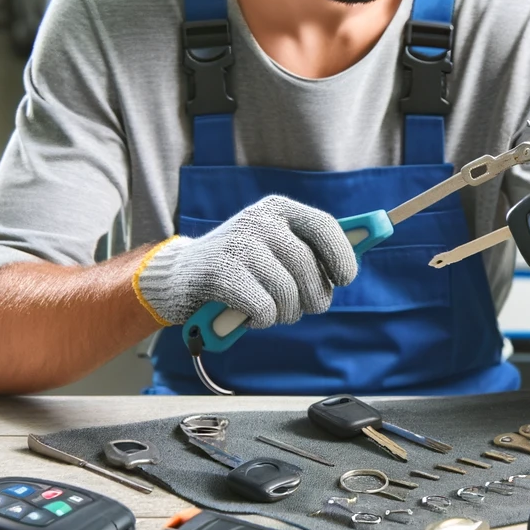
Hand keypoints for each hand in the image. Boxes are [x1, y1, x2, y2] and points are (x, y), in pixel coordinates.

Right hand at [133, 194, 357, 327]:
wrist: (179, 275)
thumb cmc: (241, 265)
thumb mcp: (274, 246)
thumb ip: (308, 251)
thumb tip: (349, 268)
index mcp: (278, 209)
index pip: (324, 226)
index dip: (341, 255)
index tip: (345, 279)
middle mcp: (258, 220)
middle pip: (307, 265)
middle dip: (315, 296)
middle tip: (309, 307)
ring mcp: (237, 244)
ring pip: (286, 291)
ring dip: (288, 312)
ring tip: (276, 311)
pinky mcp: (219, 272)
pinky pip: (263, 307)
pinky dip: (264, 320)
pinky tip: (253, 316)